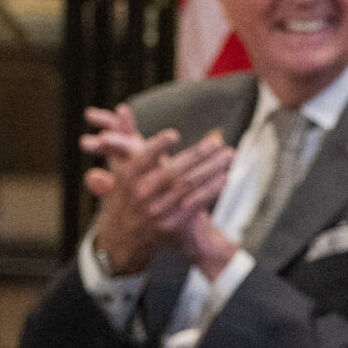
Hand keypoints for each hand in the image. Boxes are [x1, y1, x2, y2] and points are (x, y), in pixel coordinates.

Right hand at [81, 104, 232, 274]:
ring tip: (229, 154)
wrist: (123, 238)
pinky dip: (212, 189)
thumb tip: (122, 108)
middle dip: (199, 155)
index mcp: (126, 179)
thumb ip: (124, 137)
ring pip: (189, 186)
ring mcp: (158, 211)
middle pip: (174, 172)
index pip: (141, 160)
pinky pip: (196, 203)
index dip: (157, 146)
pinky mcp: (173, 223)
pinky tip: (225, 177)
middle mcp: (141, 195)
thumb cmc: (124, 195)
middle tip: (218, 141)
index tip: (174, 134)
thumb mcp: (118, 168)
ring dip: (212, 169)